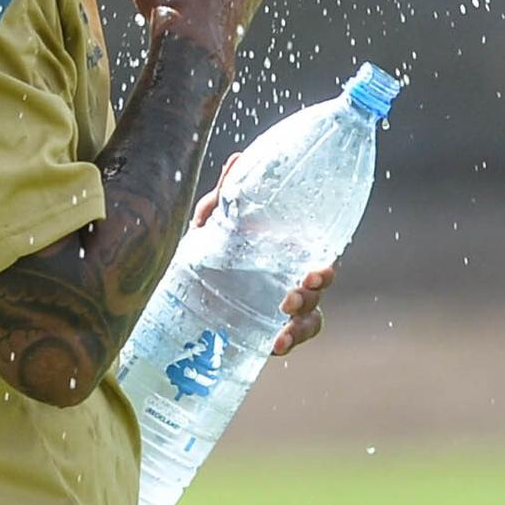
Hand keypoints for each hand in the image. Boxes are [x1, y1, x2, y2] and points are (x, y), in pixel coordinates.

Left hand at [193, 152, 335, 355]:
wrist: (178, 287)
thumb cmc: (205, 247)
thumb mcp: (212, 223)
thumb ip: (226, 196)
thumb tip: (238, 158)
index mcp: (285, 249)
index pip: (318, 254)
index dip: (325, 266)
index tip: (316, 271)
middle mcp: (290, 277)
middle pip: (319, 287)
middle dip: (315, 292)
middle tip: (296, 293)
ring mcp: (279, 307)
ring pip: (311, 316)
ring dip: (304, 321)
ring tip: (283, 325)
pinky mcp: (265, 329)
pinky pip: (290, 338)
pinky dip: (290, 343)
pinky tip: (275, 346)